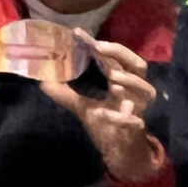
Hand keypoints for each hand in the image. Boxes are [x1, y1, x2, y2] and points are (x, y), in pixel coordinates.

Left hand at [43, 40, 161, 184]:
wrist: (119, 152)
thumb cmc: (105, 123)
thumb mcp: (81, 106)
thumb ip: (63, 92)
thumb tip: (41, 78)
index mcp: (123, 82)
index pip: (116, 58)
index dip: (102, 45)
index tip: (80, 34)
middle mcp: (135, 92)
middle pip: (139, 67)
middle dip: (120, 54)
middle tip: (99, 47)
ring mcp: (139, 109)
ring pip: (146, 91)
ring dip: (130, 81)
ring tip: (112, 76)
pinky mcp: (136, 128)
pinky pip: (132, 121)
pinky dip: (118, 117)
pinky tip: (101, 113)